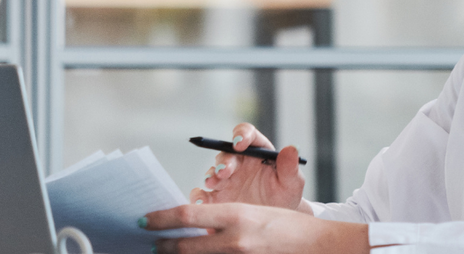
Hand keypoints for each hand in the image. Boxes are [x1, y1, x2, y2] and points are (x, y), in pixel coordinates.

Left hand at [144, 202, 368, 253]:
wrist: (319, 247)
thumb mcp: (252, 213)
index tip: (144, 219)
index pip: (186, 216)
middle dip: (163, 245)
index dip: (160, 219)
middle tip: (150, 243)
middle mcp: (234, 240)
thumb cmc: (287, 225)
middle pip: (184, 245)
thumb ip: (221, 219)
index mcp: (236, 216)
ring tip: (165, 251)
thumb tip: (191, 222)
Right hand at [194, 123, 306, 211]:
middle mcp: (238, 162)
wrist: (275, 223)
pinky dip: (198, 196)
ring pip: (212, 171)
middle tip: (225, 172)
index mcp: (257, 151)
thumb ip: (290, 166)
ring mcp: (225, 180)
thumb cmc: (285, 196)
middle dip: (224, 161)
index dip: (241, 135)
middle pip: (226, 153)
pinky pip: (202, 194)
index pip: (247, 134)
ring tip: (213, 184)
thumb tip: (292, 148)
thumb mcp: (293, 183)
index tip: (239, 144)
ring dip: (211, 176)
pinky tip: (201, 202)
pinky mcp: (216, 197)